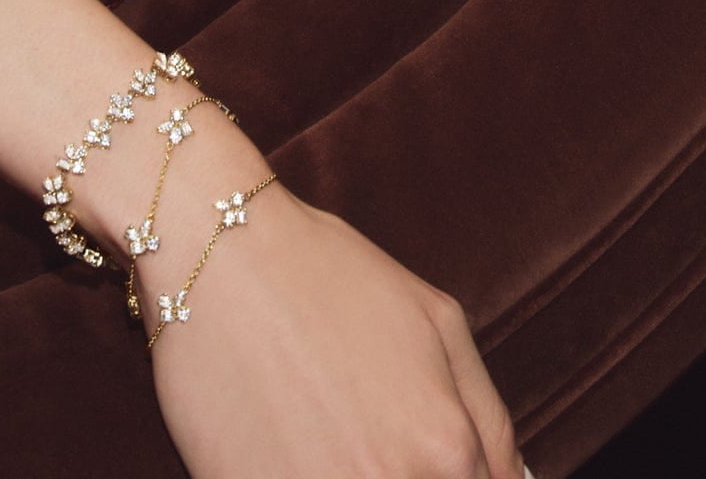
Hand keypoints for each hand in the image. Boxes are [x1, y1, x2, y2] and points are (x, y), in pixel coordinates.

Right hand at [146, 181, 529, 477]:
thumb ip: (487, 418)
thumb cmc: (328, 273)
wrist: (218, 249)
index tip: (425, 452)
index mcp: (446, 451)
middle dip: (407, 474)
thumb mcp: (439, 321)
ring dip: (353, 478)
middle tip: (369, 432)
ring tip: (332, 435)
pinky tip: (291, 445)